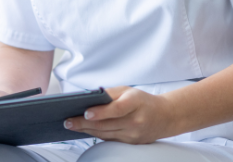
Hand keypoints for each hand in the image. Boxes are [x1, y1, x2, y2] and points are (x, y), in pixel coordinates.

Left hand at [63, 86, 177, 143]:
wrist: (165, 116)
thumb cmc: (142, 100)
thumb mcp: (128, 91)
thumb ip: (109, 94)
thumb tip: (88, 99)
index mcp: (135, 103)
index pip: (116, 109)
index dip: (101, 112)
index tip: (86, 112)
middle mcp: (135, 120)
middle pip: (106, 124)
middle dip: (84, 123)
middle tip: (67, 121)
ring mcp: (134, 134)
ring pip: (105, 134)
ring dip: (86, 130)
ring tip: (71, 125)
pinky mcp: (131, 142)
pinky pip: (110, 139)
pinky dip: (95, 134)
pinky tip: (84, 130)